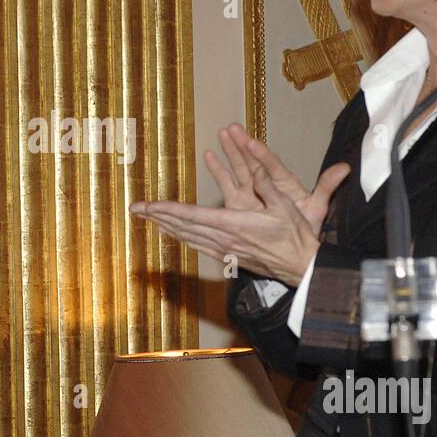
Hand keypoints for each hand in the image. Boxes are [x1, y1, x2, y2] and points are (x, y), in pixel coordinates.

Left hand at [130, 145, 321, 285]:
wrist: (301, 267)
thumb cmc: (295, 235)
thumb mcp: (285, 206)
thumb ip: (267, 186)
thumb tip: (255, 170)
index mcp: (233, 224)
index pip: (192, 215)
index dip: (167, 209)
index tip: (147, 205)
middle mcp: (224, 239)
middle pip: (182, 226)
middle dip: (157, 216)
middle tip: (135, 209)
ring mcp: (225, 250)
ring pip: (187, 237)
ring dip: (165, 226)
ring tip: (147, 219)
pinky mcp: (229, 256)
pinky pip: (198, 245)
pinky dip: (181, 237)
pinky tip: (173, 233)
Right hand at [209, 123, 350, 235]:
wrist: (294, 247)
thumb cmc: (306, 227)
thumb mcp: (317, 207)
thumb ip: (327, 187)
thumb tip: (345, 168)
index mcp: (285, 184)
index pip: (272, 167)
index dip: (263, 155)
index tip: (253, 143)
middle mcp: (267, 185)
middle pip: (253, 161)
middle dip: (242, 144)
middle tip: (232, 128)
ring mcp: (252, 192)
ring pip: (239, 167)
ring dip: (230, 150)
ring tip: (222, 133)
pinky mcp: (240, 201)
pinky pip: (228, 183)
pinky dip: (219, 169)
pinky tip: (209, 155)